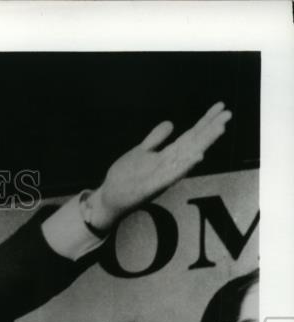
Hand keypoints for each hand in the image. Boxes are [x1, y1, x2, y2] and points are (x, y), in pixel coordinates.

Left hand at [88, 102, 231, 228]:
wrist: (109, 198)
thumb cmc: (126, 177)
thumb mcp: (141, 153)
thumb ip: (156, 139)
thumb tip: (171, 123)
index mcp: (167, 156)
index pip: (190, 136)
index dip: (205, 122)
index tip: (220, 107)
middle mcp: (168, 165)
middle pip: (192, 144)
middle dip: (210, 130)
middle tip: (228, 114)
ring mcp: (161, 175)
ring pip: (186, 157)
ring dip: (203, 143)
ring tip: (219, 128)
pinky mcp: (151, 187)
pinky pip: (170, 176)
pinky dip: (184, 167)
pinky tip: (197, 156)